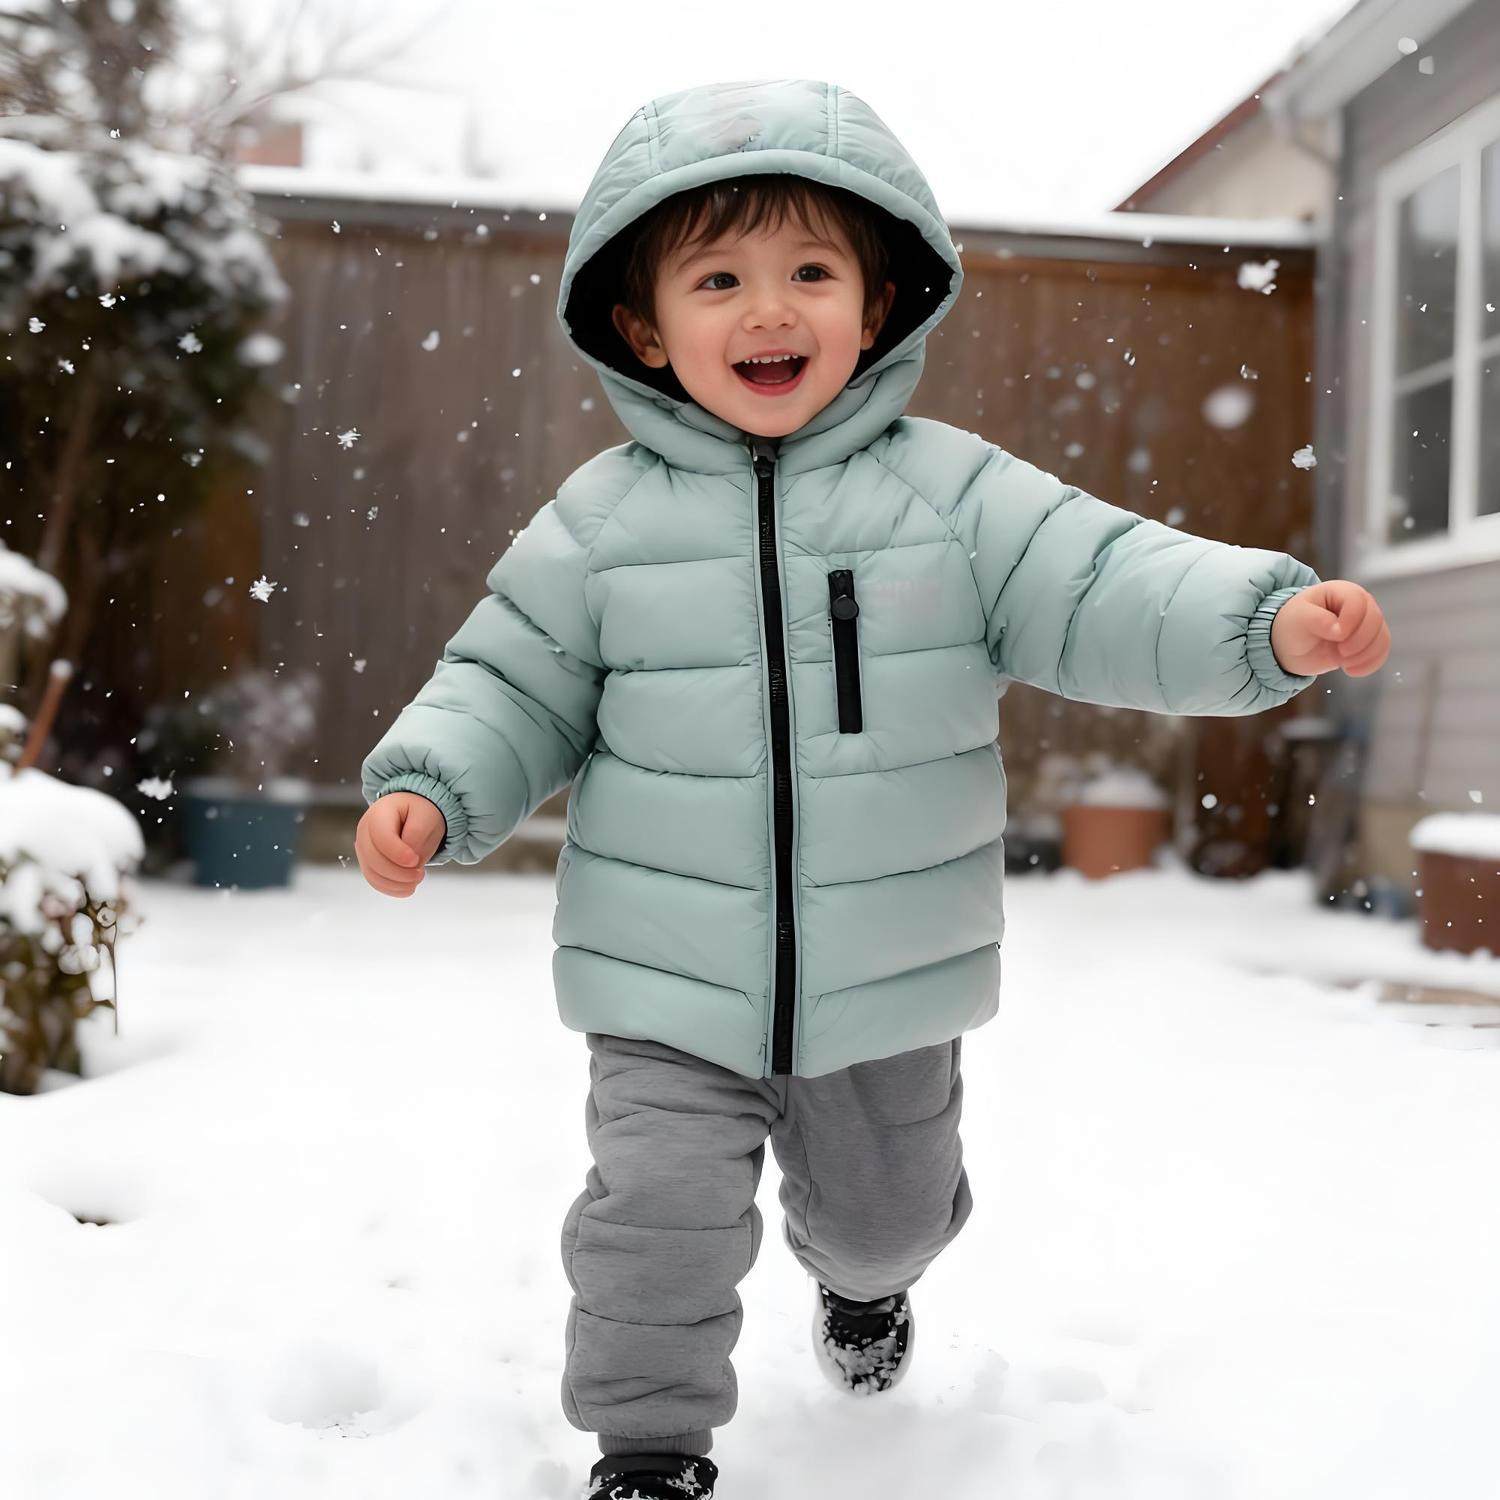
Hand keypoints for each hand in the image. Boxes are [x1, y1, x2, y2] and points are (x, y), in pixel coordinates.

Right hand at [355, 792, 445, 896]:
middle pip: (373, 858)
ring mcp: (363, 849)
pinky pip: (375, 881)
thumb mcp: (425, 817)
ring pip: (372, 873)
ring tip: (417, 879)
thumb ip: (416, 836)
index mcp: (379, 813)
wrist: (413, 815)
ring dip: (396, 883)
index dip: (397, 853)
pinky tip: (408, 887)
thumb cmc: (418, 813)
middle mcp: (365, 831)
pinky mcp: (368, 863)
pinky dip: (392, 888)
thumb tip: (408, 862)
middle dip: (398, 872)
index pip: (381, 836)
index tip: (415, 860)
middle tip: (420, 874)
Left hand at [1270, 580, 1389, 678]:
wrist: (1291, 645)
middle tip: (1340, 652)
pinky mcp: (1367, 643)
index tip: (1336, 636)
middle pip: (1375, 619)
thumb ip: (1318, 620)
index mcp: (1341, 592)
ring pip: (1381, 638)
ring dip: (1365, 654)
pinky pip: (1380, 653)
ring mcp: (1366, 625)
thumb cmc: (1293, 624)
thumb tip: (1340, 630)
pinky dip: (1370, 664)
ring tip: (1343, 663)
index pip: (1358, 601)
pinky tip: (1351, 671)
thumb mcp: (1299, 618)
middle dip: (1360, 641)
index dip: (1351, 621)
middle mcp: (1359, 605)